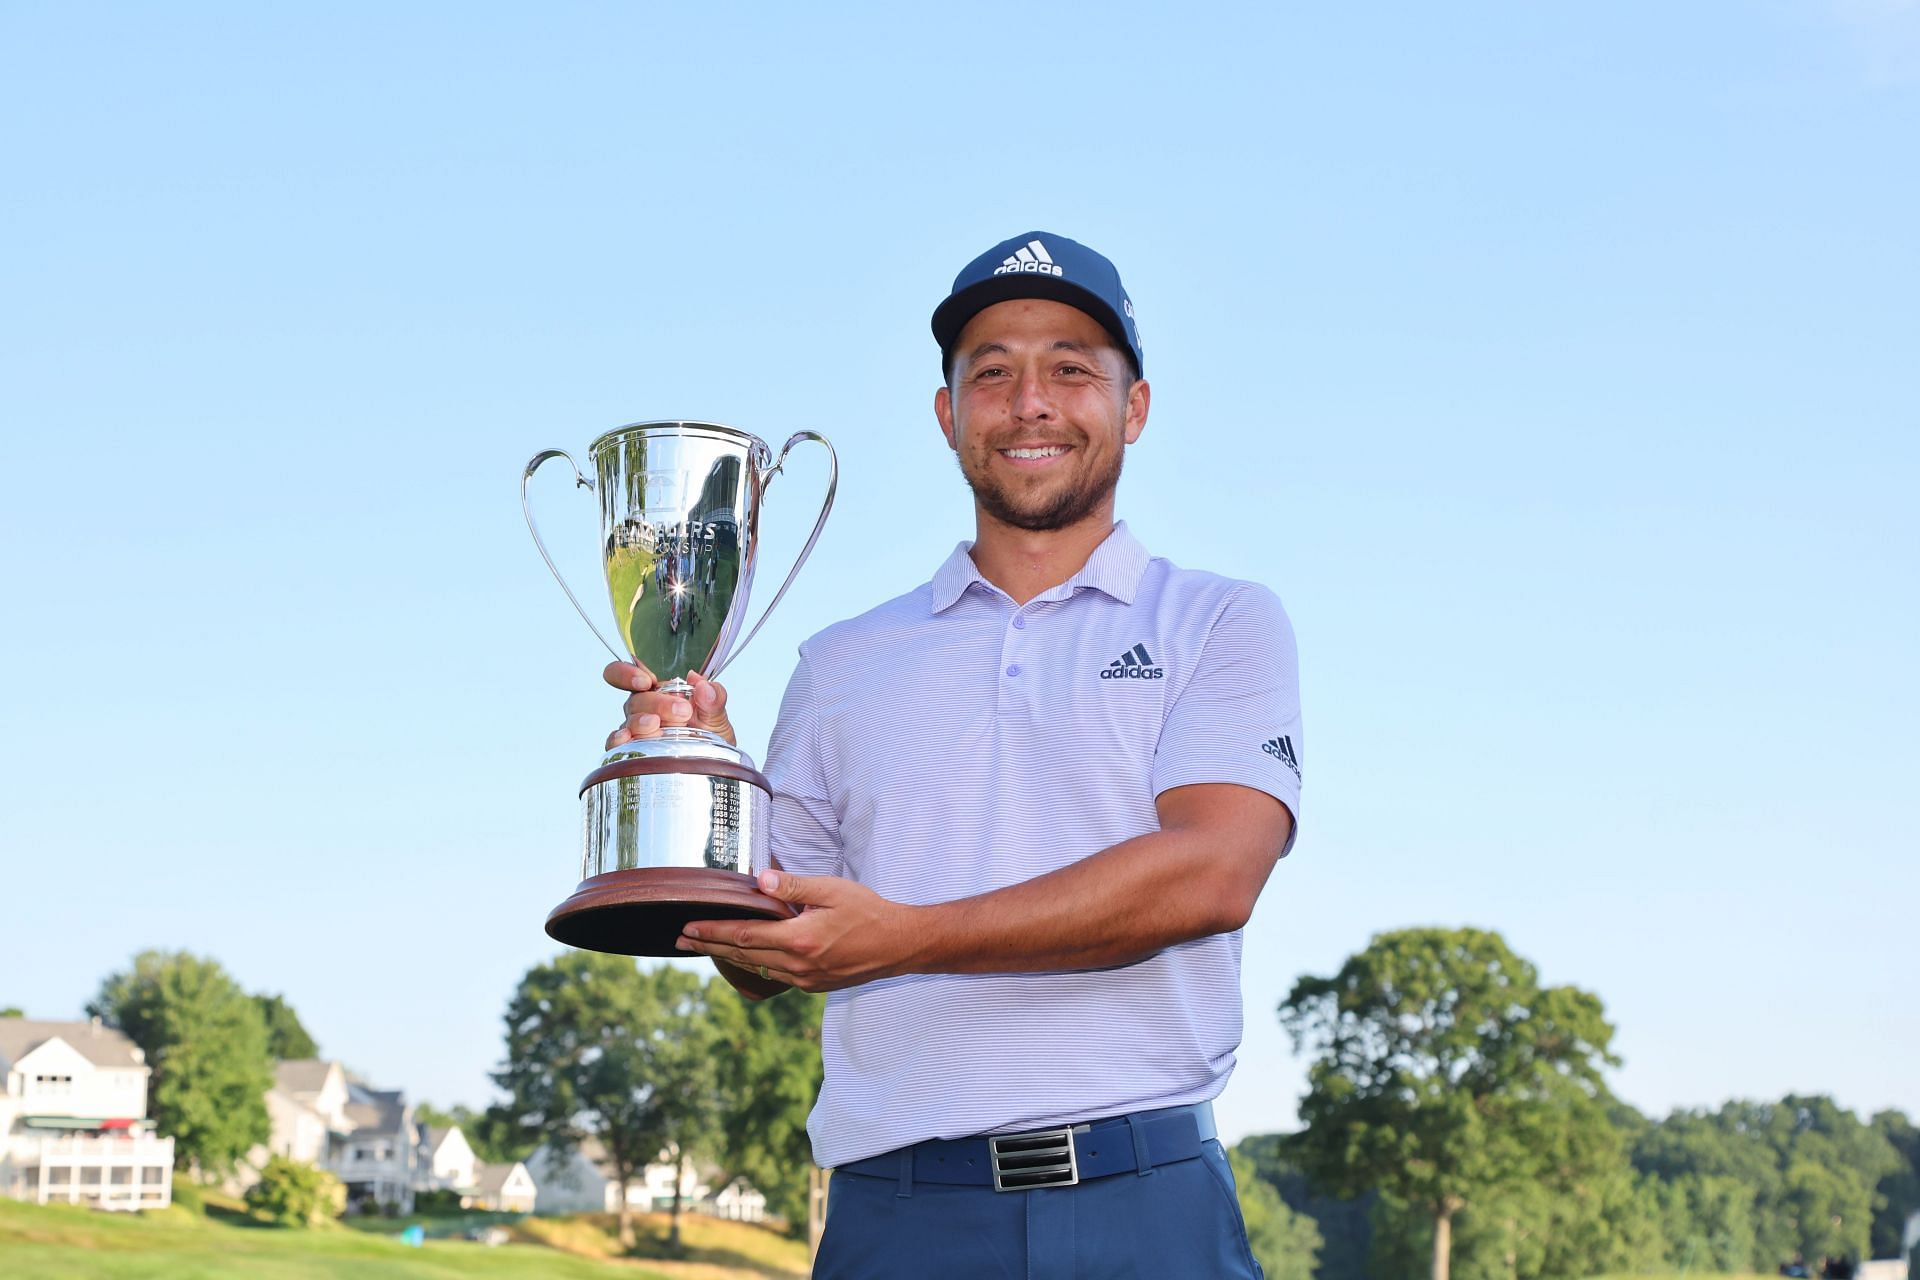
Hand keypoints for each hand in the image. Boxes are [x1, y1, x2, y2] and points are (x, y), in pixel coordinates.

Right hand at [602, 662, 734, 747]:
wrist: (712, 765)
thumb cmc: (710, 736)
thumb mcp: (717, 715)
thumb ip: (714, 698)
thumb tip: (703, 684)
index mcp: (661, 692)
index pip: (633, 674)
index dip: (629, 673)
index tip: (646, 681)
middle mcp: (645, 708)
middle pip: (636, 699)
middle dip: (657, 703)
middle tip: (682, 712)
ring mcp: (638, 730)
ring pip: (629, 720)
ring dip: (641, 722)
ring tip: (658, 726)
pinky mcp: (632, 751)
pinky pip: (617, 744)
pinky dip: (619, 740)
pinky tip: (627, 738)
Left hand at [676, 870, 920, 992]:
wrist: (899, 945)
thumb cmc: (867, 912)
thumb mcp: (832, 890)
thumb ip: (794, 886)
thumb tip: (758, 880)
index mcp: (800, 939)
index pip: (744, 935)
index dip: (712, 931)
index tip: (688, 926)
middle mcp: (798, 964)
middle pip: (742, 955)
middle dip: (709, 945)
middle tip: (681, 939)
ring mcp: (805, 979)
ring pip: (756, 969)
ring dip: (727, 957)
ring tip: (704, 948)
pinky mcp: (813, 985)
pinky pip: (774, 977)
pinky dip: (753, 966)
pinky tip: (744, 958)